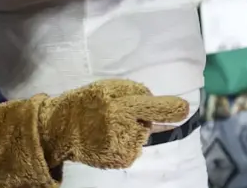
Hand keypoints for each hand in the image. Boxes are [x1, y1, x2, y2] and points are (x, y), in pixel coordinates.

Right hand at [38, 79, 189, 170]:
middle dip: (144, 117)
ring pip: (143, 135)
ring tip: (111, 126)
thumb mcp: (111, 87)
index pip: (154, 107)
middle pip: (150, 123)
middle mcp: (126, 128)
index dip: (172, 109)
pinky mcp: (122, 160)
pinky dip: (127, 143)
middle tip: (120, 114)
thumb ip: (137, 93)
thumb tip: (159, 103)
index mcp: (123, 106)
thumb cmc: (89, 102)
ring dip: (134, 131)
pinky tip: (111, 137)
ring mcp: (124, 147)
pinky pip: (134, 148)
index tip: (185, 109)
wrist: (62, 129)